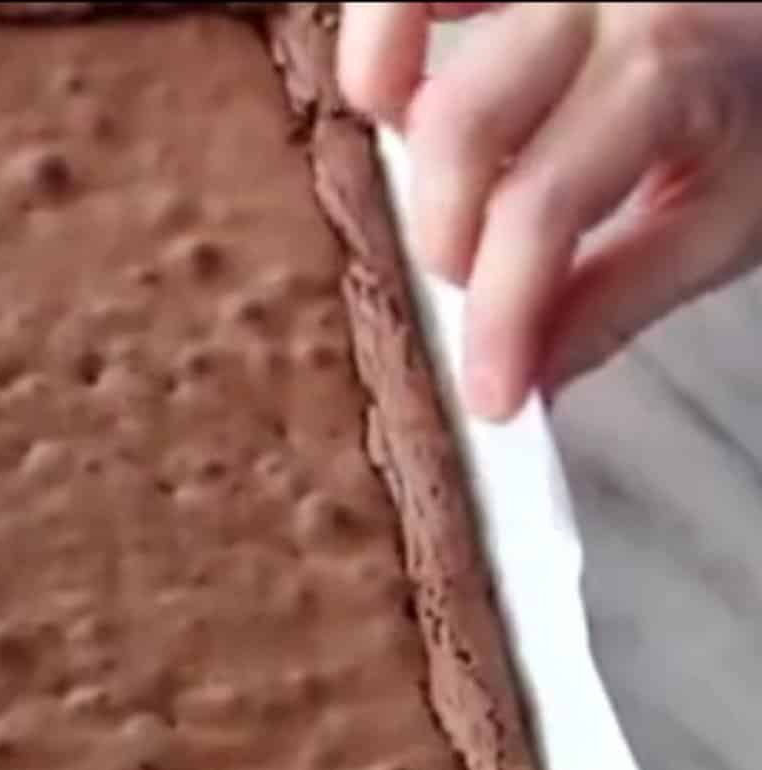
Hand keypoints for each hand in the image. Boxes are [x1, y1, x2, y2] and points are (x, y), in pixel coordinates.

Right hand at [336, 3, 761, 419]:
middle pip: (458, 129)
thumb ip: (621, 297)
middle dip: (449, 240)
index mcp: (666, 63)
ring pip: (400, 29)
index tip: (487, 398)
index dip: (500, 318)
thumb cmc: (761, 101)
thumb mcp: (725, 217)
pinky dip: (379, 41)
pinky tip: (400, 92)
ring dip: (398, 129)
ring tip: (445, 178)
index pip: (543, 206)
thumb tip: (527, 381)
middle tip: (479, 282)